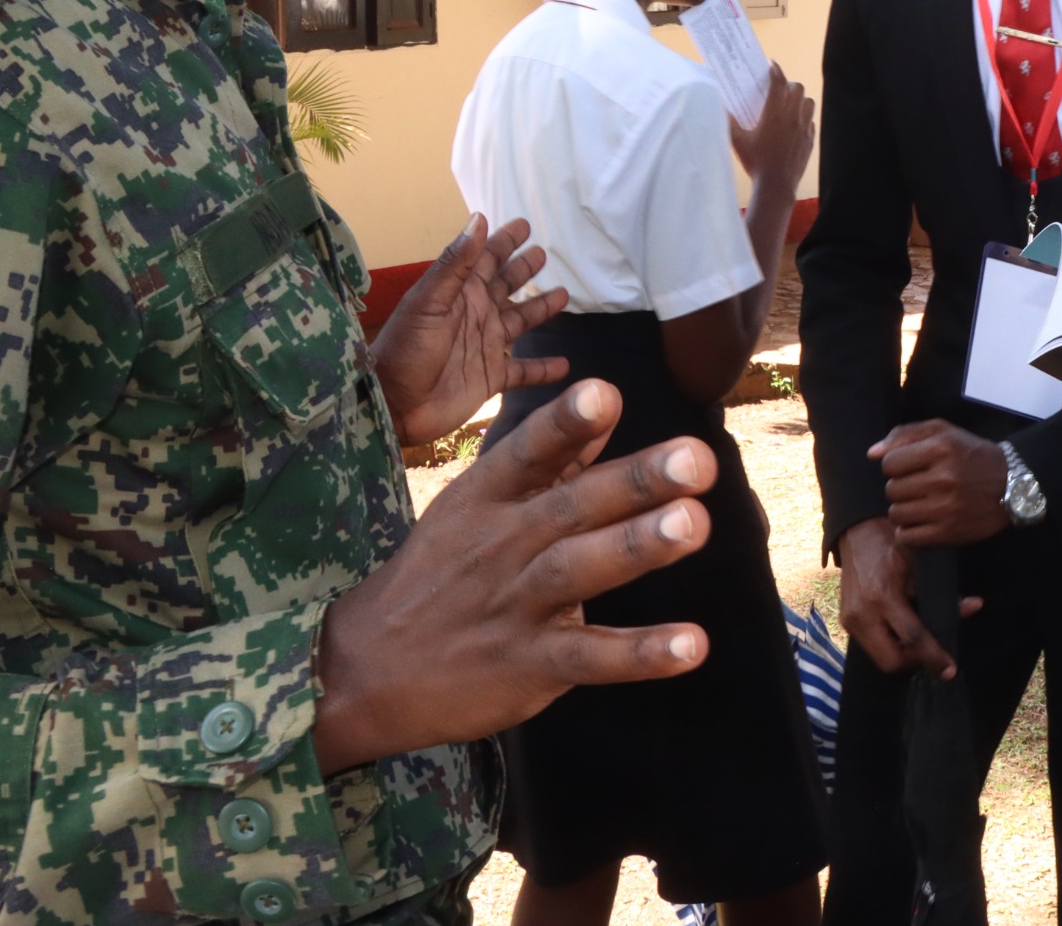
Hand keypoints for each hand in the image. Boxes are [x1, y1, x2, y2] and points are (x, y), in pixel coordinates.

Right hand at [314, 378, 718, 773]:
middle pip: (572, 506)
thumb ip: (550, 460)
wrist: (364, 671)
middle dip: (636, 480)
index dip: (564, 422)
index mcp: (486, 499)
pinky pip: (590, 657)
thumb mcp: (477, 506)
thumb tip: (606, 407)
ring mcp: (513, 606)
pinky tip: (692, 646)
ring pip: (580, 570)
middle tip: (697, 458)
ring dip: (639, 546)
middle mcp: (502, 545)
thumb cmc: (435, 575)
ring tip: (696, 524)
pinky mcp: (528, 665)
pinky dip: (641, 653)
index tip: (607, 391)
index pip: (527, 452)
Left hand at [371, 216, 570, 445]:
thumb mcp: (429, 301)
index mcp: (459, 293)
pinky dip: (543, 369)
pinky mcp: (491, 377)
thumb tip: (479, 219)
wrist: (396, 404)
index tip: (524, 225)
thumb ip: (456, 263)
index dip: (504, 241)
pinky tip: (564, 365)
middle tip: (543, 254)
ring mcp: (485, 345)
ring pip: (520, 321)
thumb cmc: (407, 348)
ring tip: (564, 296)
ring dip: (540, 308)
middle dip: (523, 269)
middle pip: (506, 285)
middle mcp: (476, 315)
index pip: (486, 259)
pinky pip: (524, 370)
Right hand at [731, 66, 815, 190]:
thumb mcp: (737, 141)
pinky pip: (811, 120)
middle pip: (797, 88)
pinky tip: (794, 124)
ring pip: (808, 102)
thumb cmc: (755, 161)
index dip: (776, 70)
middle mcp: (792, 117)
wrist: (776, 185)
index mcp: (774, 113)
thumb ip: (729, 122)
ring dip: (799, 99)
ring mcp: (804, 128)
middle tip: (778, 90)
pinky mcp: (810, 139)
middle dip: (788, 84)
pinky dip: (804, 116)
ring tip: (788, 105)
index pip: (779, 82)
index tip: (771, 65)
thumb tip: (719, 106)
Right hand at [837, 514, 981, 678]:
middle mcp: (862, 613)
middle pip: (891, 661)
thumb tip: (974, 607)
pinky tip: (902, 632)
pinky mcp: (846, 621)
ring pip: (880, 658)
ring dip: (902, 655)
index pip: (913, 637)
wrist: (858, 532)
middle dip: (914, 662)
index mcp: (882, 596)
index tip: (949, 670)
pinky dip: (890, 645)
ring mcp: (850, 620)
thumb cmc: (892, 544)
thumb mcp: (921, 564)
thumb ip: (943, 591)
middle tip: (932, 654)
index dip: (933, 657)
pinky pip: (871, 646)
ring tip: (919, 642)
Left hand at [872, 419, 1010, 547]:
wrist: (1013, 484)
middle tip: (918, 487)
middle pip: (892, 490)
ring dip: (903, 510)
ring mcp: (947, 507)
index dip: (895, 466)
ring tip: (920, 504)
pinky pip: (908, 537)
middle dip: (900, 488)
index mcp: (940, 448)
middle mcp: (944, 478)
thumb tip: (872, 454)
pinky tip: (922, 522)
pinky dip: (909, 532)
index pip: (890, 463)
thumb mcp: (943, 432)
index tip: (910, 468)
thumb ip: (904, 435)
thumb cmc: (972, 455)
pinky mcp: (950, 532)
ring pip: (897, 514)